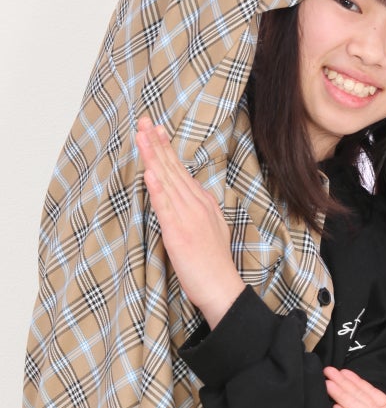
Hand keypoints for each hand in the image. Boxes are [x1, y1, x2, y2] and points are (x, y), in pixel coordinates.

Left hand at [136, 116, 244, 325]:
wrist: (221, 287)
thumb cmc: (214, 263)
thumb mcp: (212, 229)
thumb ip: (200, 210)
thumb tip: (192, 196)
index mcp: (203, 203)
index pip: (181, 171)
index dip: (167, 149)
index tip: (156, 130)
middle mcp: (197, 205)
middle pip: (173, 169)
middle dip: (157, 144)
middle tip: (144, 120)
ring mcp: (188, 216)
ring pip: (168, 181)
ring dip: (154, 157)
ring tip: (142, 136)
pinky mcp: (179, 232)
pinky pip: (165, 206)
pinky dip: (157, 188)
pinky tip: (149, 172)